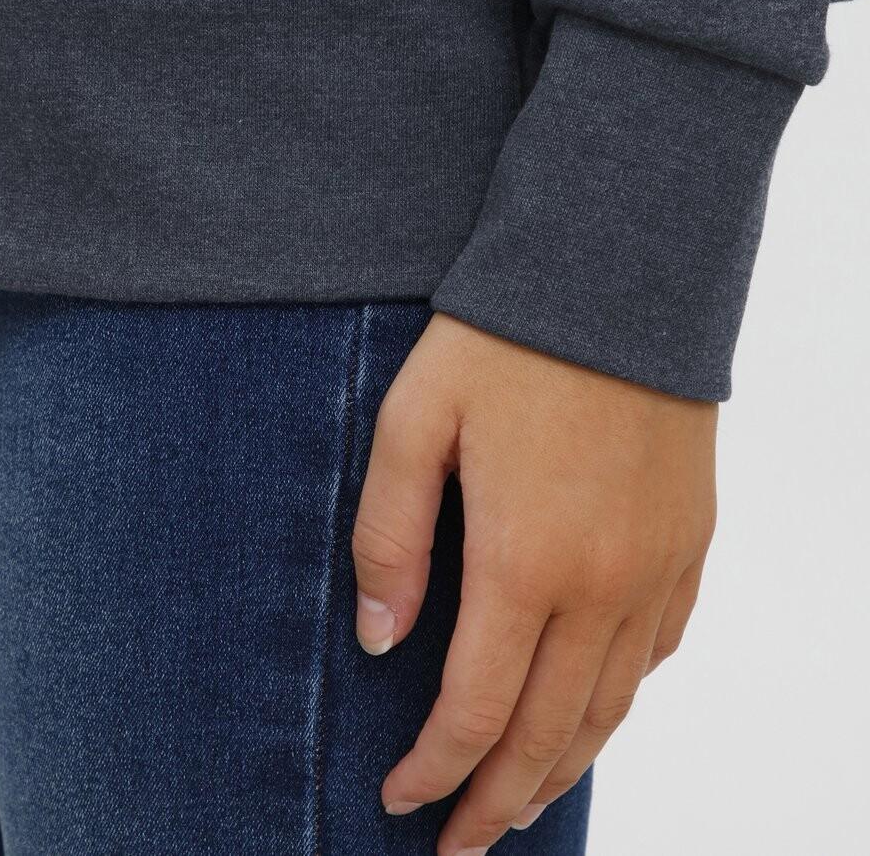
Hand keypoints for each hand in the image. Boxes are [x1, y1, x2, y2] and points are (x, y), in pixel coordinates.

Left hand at [352, 313, 716, 853]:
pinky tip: (596, 707)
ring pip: (614, 705)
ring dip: (565, 768)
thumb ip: (391, 538)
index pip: (475, 708)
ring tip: (522, 804)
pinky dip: (623, 698)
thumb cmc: (502, 338)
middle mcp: (604, 583)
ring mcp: (658, 563)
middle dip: (497, 800)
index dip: (435, 770)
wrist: (616, 270)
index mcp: (526, 560)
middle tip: (459, 845)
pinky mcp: (690, 535)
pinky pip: (662, 646)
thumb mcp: (413, 420)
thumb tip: (379, 643)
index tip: (399, 802)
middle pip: (551, 732)